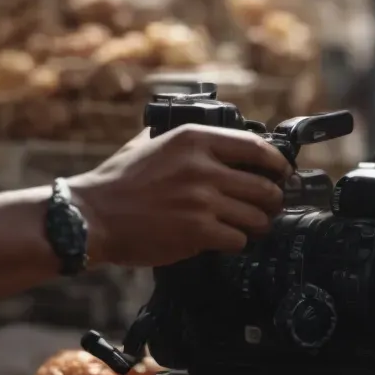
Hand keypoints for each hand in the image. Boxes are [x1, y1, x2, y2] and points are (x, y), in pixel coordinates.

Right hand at [69, 124, 289, 268]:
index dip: (277, 163)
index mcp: (193, 139)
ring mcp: (202, 200)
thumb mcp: (147, 143)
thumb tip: (202, 132)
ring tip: (251, 226)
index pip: (254, 147)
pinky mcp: (198, 231)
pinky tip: (226, 239)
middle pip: (263, 185)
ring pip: (256, 216)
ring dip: (257, 224)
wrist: (92, 216)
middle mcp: (202, 167)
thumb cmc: (117, 182)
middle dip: (272, 200)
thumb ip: (176, 136)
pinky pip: (237, 239)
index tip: (282, 172)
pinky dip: (237, 241)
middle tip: (268, 206)